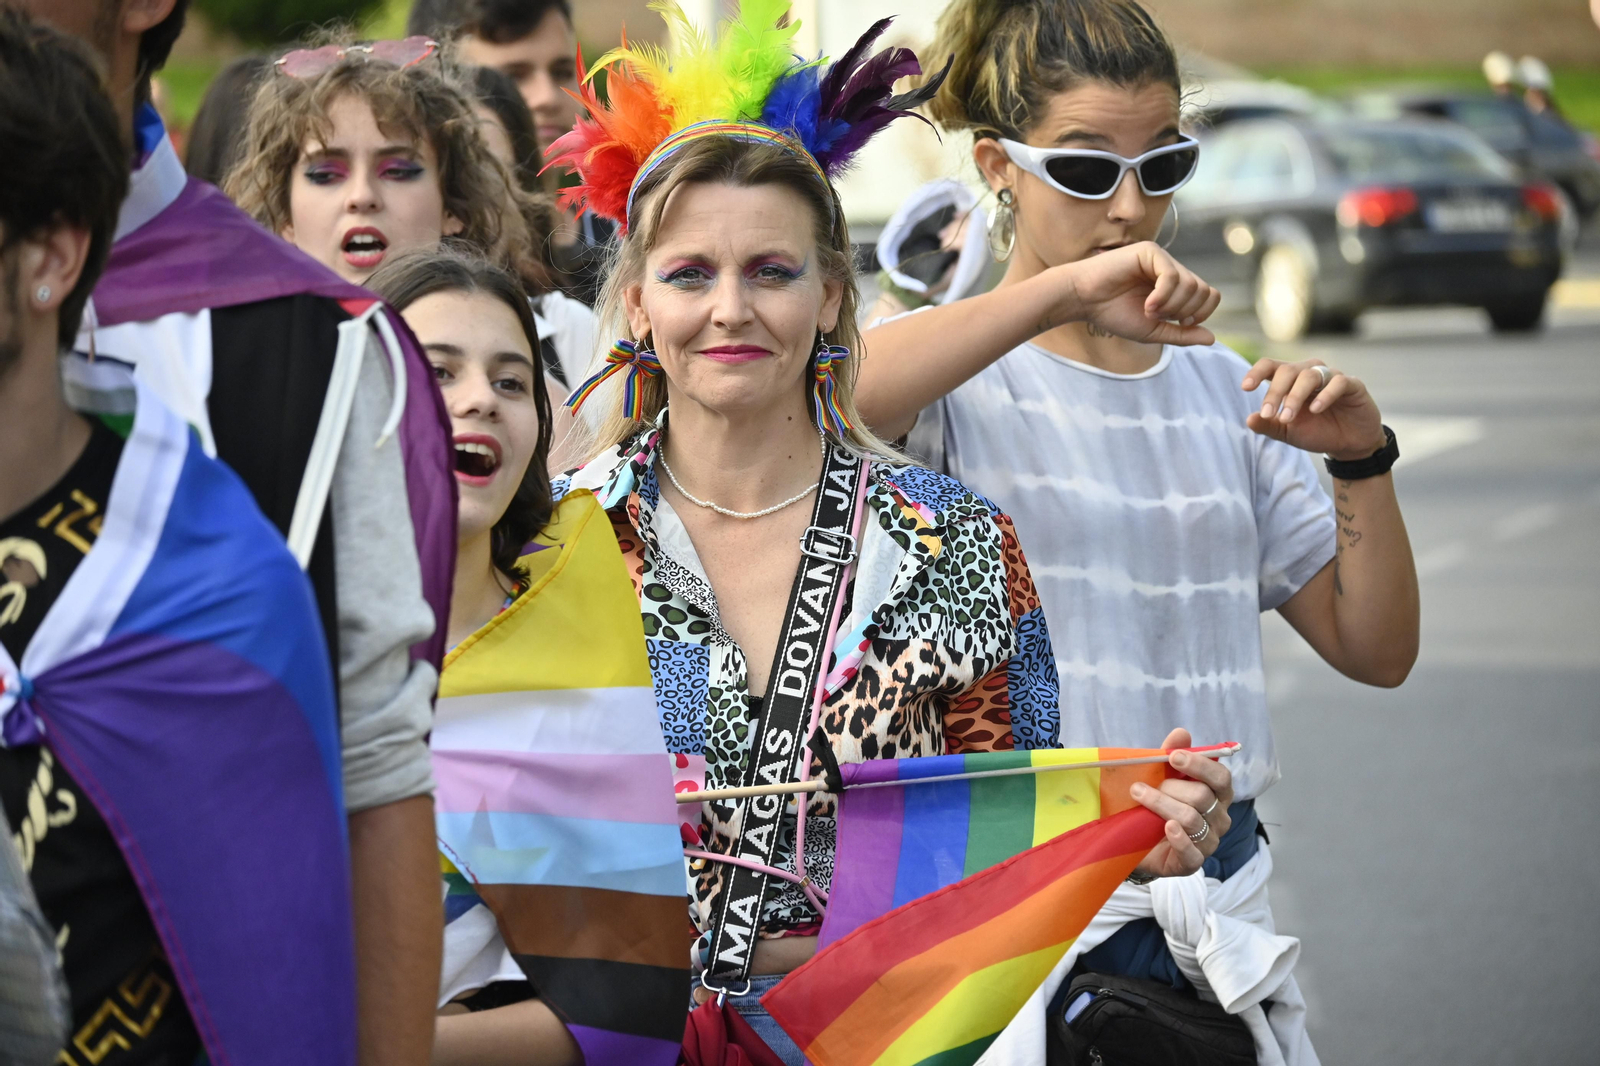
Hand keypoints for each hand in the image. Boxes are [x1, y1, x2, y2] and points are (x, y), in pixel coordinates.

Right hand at [1055, 242, 1220, 345]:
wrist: (1083, 300)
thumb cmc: (1113, 314)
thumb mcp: (1152, 331)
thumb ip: (1181, 334)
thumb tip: (1212, 339)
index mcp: (1175, 286)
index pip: (1209, 295)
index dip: (1200, 313)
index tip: (1177, 323)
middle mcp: (1172, 270)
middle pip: (1204, 290)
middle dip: (1184, 311)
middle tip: (1158, 317)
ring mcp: (1162, 259)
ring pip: (1190, 285)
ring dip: (1171, 306)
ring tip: (1148, 310)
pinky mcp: (1150, 251)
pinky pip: (1172, 276)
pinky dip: (1163, 296)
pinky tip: (1148, 304)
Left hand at [1127, 728, 1233, 879]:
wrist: (1137, 841)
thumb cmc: (1156, 804)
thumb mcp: (1160, 776)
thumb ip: (1172, 754)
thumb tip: (1182, 733)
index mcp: (1217, 794)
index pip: (1221, 778)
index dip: (1200, 765)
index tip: (1173, 757)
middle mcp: (1219, 818)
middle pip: (1202, 797)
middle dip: (1169, 788)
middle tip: (1140, 786)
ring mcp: (1209, 842)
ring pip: (1191, 819)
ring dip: (1161, 805)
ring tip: (1138, 796)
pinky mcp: (1193, 863)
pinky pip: (1192, 853)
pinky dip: (1179, 839)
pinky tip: (1166, 828)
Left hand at [1243, 358, 1384, 460]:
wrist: (1349, 444)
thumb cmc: (1317, 432)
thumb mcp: (1288, 432)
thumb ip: (1269, 425)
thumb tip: (1249, 420)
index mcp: (1290, 381)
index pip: (1271, 366)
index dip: (1257, 372)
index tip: (1245, 387)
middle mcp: (1309, 373)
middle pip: (1287, 370)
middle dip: (1274, 392)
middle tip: (1268, 413)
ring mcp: (1331, 377)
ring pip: (1309, 374)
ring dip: (1295, 396)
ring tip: (1288, 417)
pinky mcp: (1353, 385)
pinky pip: (1338, 382)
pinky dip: (1325, 395)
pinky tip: (1315, 409)